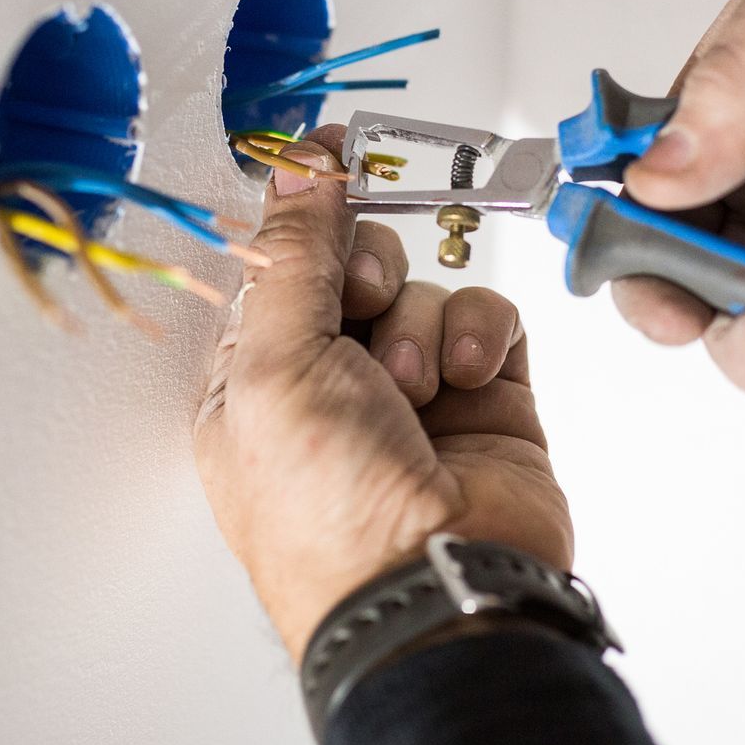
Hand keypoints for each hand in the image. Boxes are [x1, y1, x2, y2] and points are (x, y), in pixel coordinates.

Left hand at [195, 128, 569, 659]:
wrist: (435, 590)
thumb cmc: (328, 509)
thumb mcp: (278, 362)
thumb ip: (294, 250)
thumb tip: (297, 159)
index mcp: (255, 378)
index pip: (276, 263)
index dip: (302, 211)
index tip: (330, 154)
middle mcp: (332, 380)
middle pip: (355, 262)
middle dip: (367, 271)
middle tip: (364, 303)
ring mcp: (415, 390)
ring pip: (426, 286)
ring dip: (423, 322)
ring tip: (418, 385)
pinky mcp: (488, 398)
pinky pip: (489, 315)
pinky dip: (482, 333)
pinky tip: (469, 379)